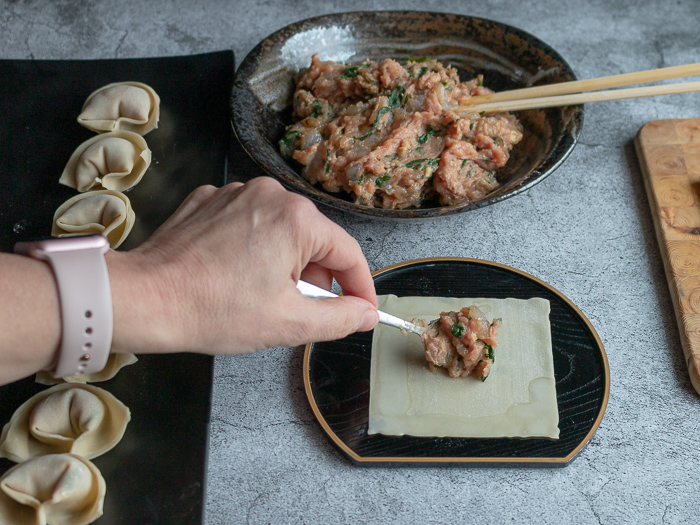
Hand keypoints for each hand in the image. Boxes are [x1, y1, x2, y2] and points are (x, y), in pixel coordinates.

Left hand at [107, 177, 378, 354]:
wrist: (145, 299)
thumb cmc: (212, 309)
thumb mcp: (288, 323)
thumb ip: (339, 318)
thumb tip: (365, 312)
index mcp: (297, 219)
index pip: (349, 253)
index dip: (360, 288)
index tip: (361, 309)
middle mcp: (270, 194)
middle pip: (315, 241)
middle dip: (315, 278)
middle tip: (299, 311)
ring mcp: (237, 194)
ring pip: (282, 232)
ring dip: (284, 264)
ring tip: (260, 296)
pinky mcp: (211, 201)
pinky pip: (249, 224)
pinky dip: (253, 249)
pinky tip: (234, 275)